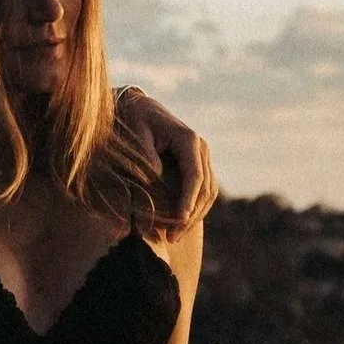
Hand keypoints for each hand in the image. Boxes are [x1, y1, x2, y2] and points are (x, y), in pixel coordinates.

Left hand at [116, 88, 217, 237]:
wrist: (139, 106)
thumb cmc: (134, 119)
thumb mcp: (136, 132)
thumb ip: (146, 153)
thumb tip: (157, 176)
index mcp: (189, 140)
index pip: (194, 177)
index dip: (188, 201)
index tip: (179, 221)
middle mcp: (201, 148)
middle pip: (206, 188)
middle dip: (191, 215)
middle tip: (171, 237)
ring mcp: (202, 156)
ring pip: (209, 192)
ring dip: (195, 216)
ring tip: (175, 235)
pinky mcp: (197, 164)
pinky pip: (204, 190)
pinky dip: (195, 208)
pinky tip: (180, 223)